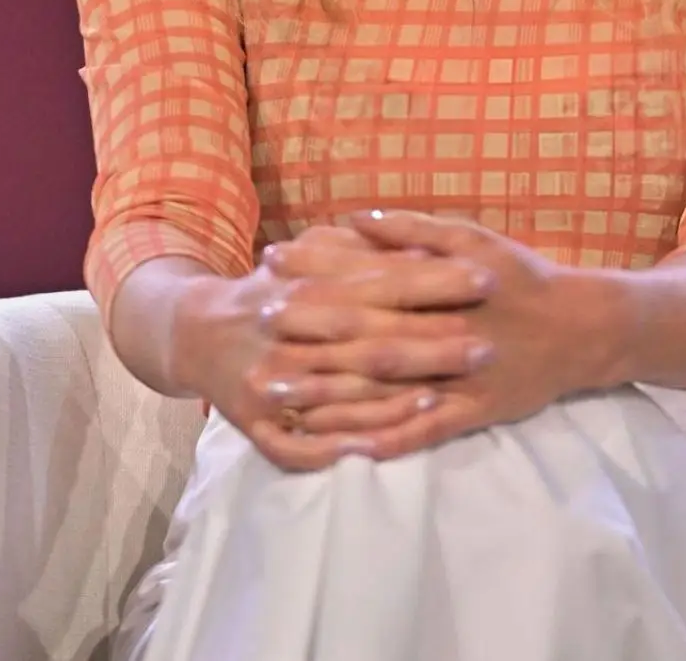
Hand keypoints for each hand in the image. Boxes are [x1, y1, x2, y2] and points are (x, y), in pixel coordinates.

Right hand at [171, 223, 496, 470]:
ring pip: (343, 396)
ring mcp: (271, 384)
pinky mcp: (259, 427)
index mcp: (308, 285)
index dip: (435, 281)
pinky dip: (347, 444)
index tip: (486, 280)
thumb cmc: (275, 287)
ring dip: (397, 399)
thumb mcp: (312, 254)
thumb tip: (422, 242)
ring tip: (448, 396)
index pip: (382, 282)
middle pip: (370, 341)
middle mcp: (289, 334)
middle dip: (432, 345)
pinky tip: (385, 442)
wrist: (199, 334)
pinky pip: (307, 444)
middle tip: (486, 348)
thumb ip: (363, 248)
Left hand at [278, 210, 619, 460]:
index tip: (270, 266)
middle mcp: (448, 326)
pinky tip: (339, 446)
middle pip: (367, 328)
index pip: (367, 273)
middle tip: (257, 325)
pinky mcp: (473, 414)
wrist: (582, 328)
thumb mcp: (473, 237)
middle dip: (308, 329)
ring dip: (328, 389)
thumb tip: (352, 218)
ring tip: (275, 392)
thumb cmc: (521, 276)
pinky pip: (421, 432)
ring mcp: (459, 375)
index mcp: (444, 279)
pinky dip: (381, 439)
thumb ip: (412, 228)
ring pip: (385, 385)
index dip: (317, 270)